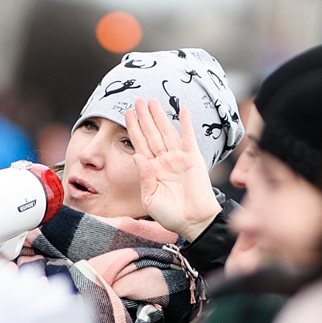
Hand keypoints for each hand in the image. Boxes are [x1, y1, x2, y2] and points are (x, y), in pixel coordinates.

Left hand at [128, 97, 219, 240]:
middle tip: (138, 100)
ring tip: (152, 101)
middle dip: (145, 117)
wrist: (193, 222)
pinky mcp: (194, 159)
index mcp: (151, 169)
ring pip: (167, 132)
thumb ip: (143, 177)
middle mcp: (164, 160)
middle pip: (152, 134)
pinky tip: (182, 110)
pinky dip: (186, 124)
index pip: (140, 143)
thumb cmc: (170, 215)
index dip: (134, 128)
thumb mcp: (150, 198)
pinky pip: (189, 137)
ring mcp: (179, 158)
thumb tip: (137, 155)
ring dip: (160, 116)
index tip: (127, 113)